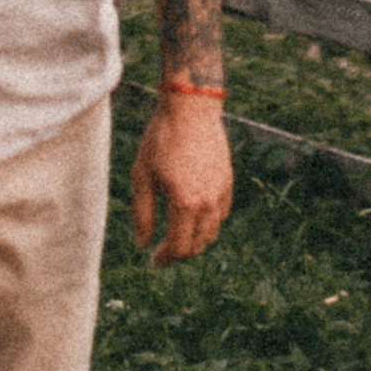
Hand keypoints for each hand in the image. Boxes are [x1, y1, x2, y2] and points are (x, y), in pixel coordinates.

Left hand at [130, 90, 231, 267]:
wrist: (190, 109)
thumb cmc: (160, 139)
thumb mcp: (142, 174)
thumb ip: (142, 213)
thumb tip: (143, 244)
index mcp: (184, 203)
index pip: (179, 248)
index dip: (165, 259)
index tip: (154, 261)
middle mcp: (207, 203)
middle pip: (197, 246)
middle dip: (179, 252)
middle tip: (163, 250)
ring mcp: (221, 193)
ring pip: (211, 232)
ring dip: (194, 239)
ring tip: (177, 233)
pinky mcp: (228, 182)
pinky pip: (221, 214)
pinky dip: (208, 222)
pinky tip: (194, 214)